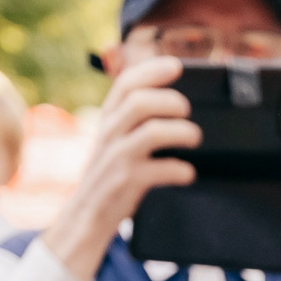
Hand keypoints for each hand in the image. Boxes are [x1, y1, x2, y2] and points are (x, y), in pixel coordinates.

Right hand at [40, 57, 200, 278]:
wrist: (86, 216)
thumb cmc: (108, 174)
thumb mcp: (114, 138)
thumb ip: (133, 116)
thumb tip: (170, 96)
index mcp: (108, 118)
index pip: (126, 82)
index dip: (152, 70)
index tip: (176, 65)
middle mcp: (110, 133)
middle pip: (140, 101)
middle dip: (170, 100)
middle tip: (187, 110)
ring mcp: (117, 158)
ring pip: (152, 132)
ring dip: (182, 131)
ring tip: (194, 138)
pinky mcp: (127, 183)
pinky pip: (159, 170)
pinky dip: (180, 170)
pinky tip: (188, 173)